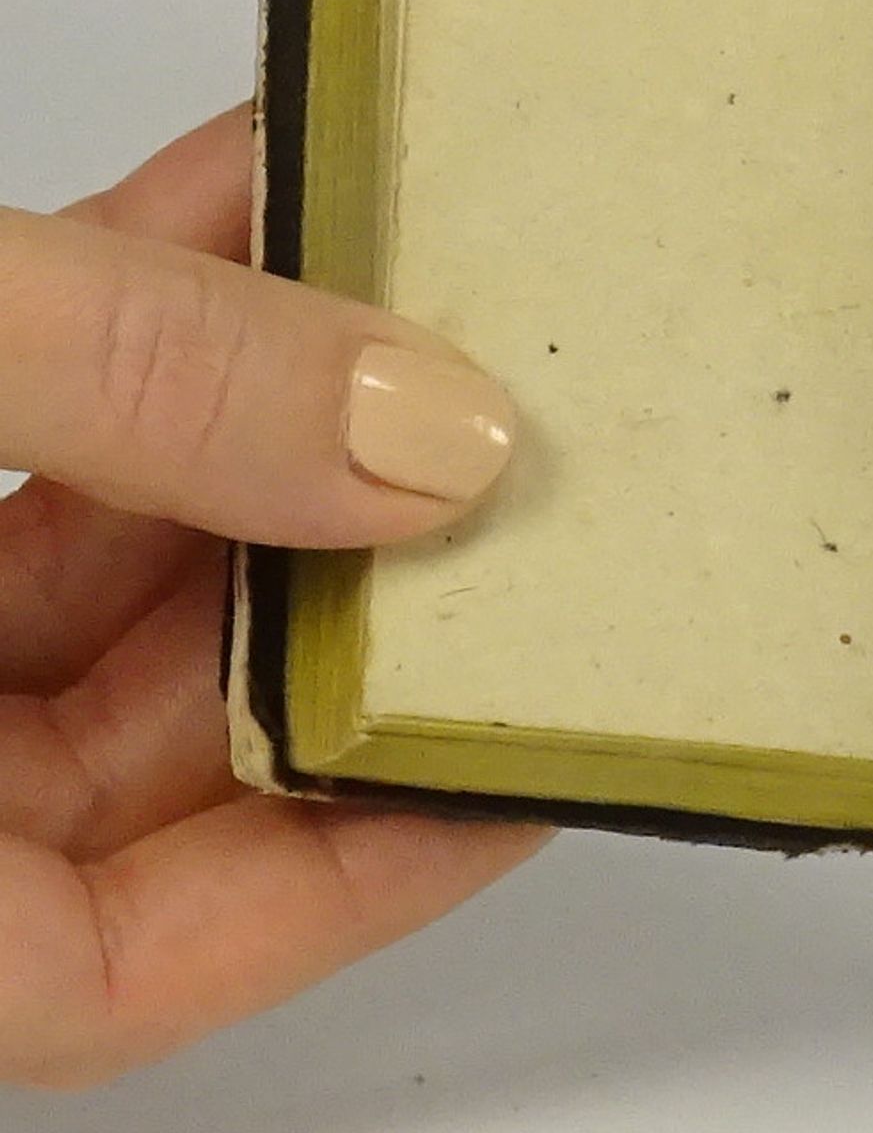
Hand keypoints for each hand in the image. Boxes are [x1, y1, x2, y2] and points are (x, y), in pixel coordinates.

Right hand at [0, 109, 545, 1087]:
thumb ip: (127, 390)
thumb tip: (424, 432)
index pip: (130, 962)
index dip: (363, 867)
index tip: (535, 733)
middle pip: (149, 732)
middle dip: (343, 558)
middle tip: (516, 450)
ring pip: (101, 562)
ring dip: (261, 405)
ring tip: (425, 286)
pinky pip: (23, 435)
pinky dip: (130, 324)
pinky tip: (258, 197)